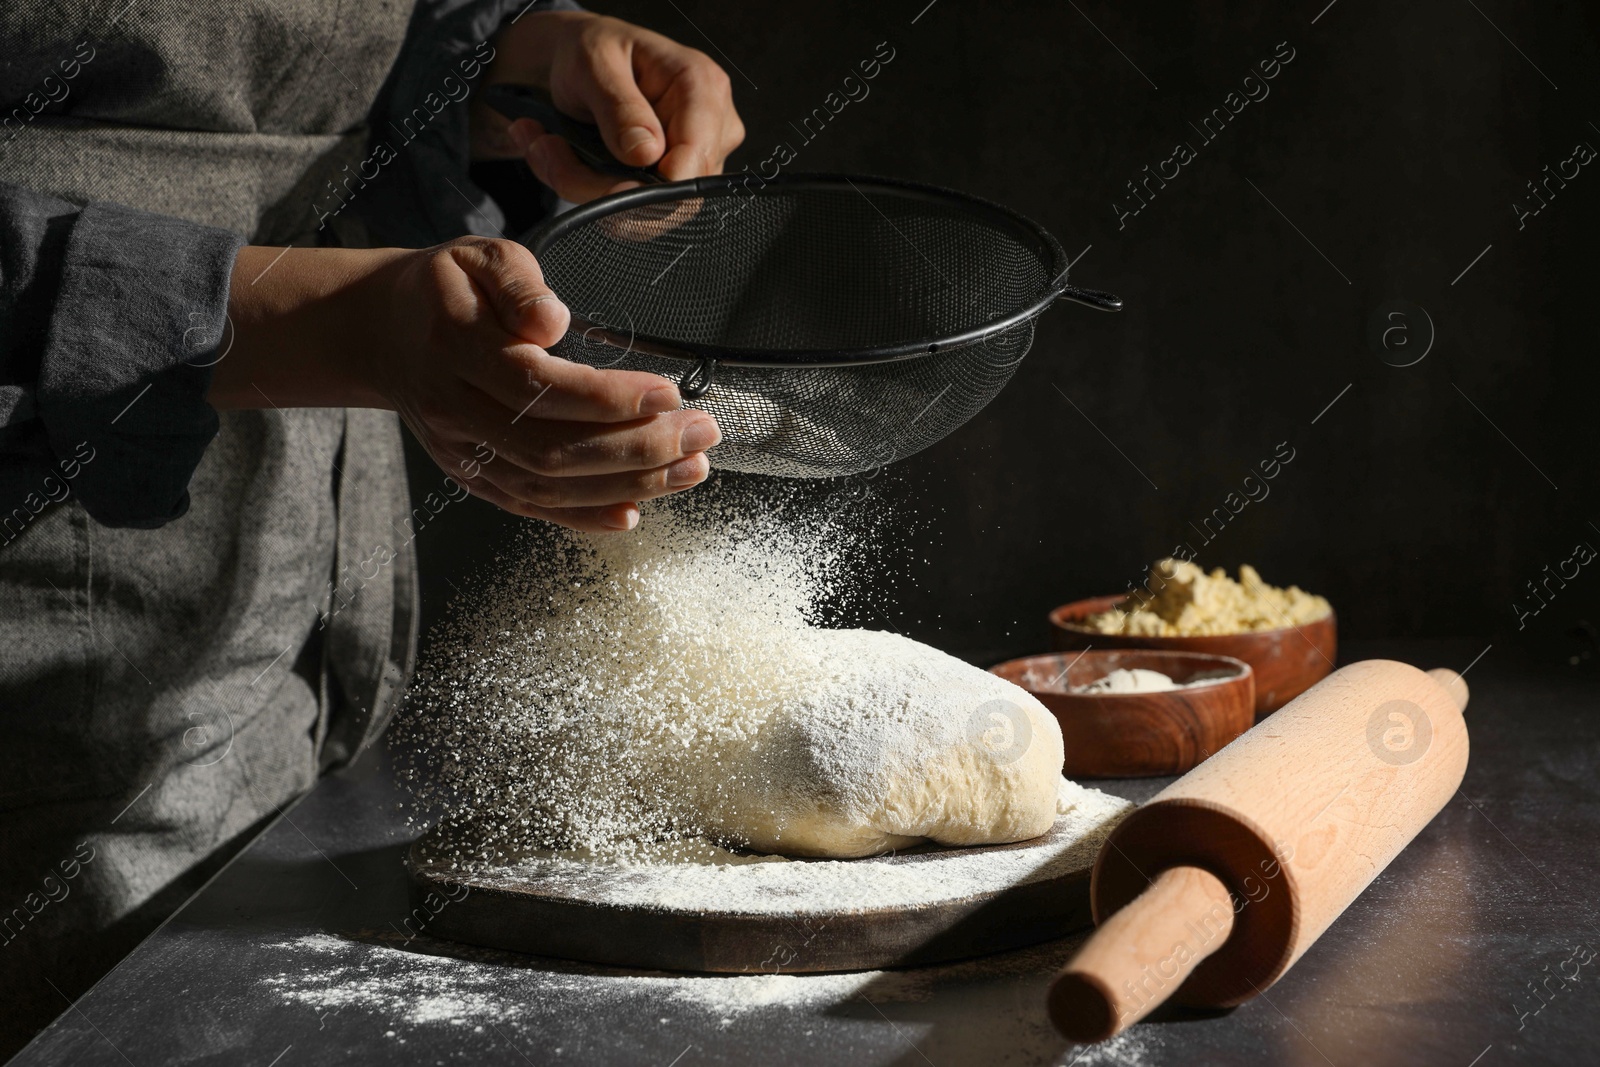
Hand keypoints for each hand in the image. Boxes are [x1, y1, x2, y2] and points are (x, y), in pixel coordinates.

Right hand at [213, 240, 719, 531]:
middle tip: (703, 433)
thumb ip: (517, 280)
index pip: (539, 386)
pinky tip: (636, 510)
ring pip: (548, 486)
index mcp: (457, 347)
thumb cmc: (446, 288)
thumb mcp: (477, 255)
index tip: (670, 394)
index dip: (609, 398)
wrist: (381, 332)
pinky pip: (531, 508)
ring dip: (627, 484)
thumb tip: (553, 319)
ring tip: (691, 468)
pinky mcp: (472, 476)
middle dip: (637, 448)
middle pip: (551, 448)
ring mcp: (462, 452)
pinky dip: (585, 516)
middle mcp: (456, 410)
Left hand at [472, 10, 744, 201]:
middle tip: (545, 150)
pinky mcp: (671, 183)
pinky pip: (634, 214)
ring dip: (585, 190)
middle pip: (673, 194)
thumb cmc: (594, 51)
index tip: (601, 182)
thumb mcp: (594, 63)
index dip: (655, 183)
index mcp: (702, 87)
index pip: (697, 155)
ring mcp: (695, 160)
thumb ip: (619, 107)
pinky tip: (562, 161)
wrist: (583, 61)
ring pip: (649, 212)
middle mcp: (710, 128)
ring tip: (545, 147)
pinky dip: (588, 195)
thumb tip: (647, 154)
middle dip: (600, 186)